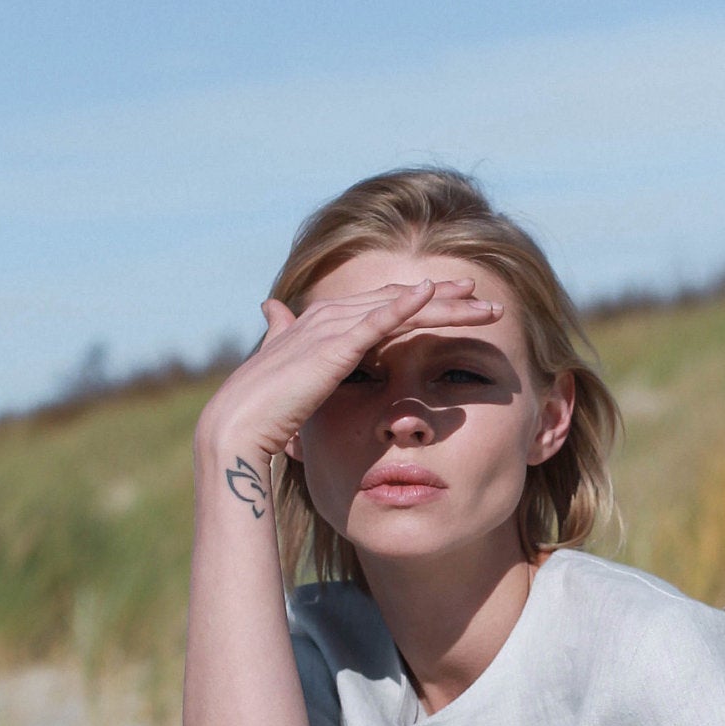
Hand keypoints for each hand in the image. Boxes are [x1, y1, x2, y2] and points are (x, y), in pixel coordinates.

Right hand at [194, 277, 503, 469]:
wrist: (236, 431)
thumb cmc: (262, 412)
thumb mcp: (284, 372)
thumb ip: (286, 340)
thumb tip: (274, 311)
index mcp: (324, 324)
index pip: (385, 307)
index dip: (424, 304)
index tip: (461, 306)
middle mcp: (329, 317)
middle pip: (400, 301)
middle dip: (447, 300)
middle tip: (488, 302)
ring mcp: (330, 329)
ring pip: (399, 306)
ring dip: (443, 302)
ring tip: (482, 302)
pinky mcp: (332, 348)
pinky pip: (376, 320)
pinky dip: (404, 305)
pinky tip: (432, 294)